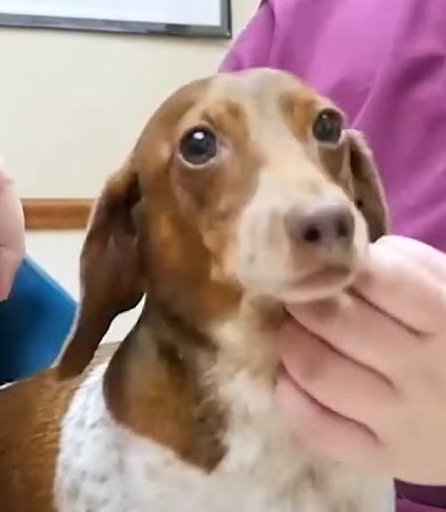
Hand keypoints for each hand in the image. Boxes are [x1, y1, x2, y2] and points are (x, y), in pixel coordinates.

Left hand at [277, 235, 445, 483]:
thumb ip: (408, 264)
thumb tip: (346, 257)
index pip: (377, 278)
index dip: (336, 263)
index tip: (318, 261)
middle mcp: (425, 372)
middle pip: (335, 322)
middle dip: (301, 300)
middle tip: (294, 295)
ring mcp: (403, 420)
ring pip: (318, 371)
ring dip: (290, 342)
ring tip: (292, 331)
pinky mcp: (382, 457)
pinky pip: (316, 426)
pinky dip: (290, 396)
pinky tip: (292, 377)